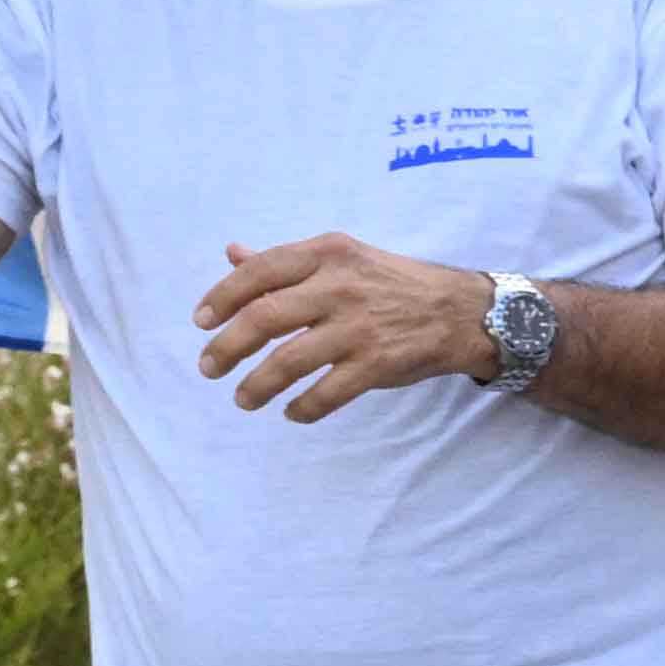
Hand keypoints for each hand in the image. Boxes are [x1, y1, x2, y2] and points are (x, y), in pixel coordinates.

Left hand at [193, 236, 497, 419]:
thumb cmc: (394, 283)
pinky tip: (291, 411)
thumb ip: (287, 261)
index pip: (258, 272)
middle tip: (209, 368)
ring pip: (289, 361)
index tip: (200, 323)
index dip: (221, 298)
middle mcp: (341, 286)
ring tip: (243, 399)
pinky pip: (327, 393)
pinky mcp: (378, 363)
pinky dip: (302, 407)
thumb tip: (232, 254)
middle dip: (227, 348)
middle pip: (264, 318)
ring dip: (257, 385)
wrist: (464, 311)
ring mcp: (360, 327)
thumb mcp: (344, 258)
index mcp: (328, 253)